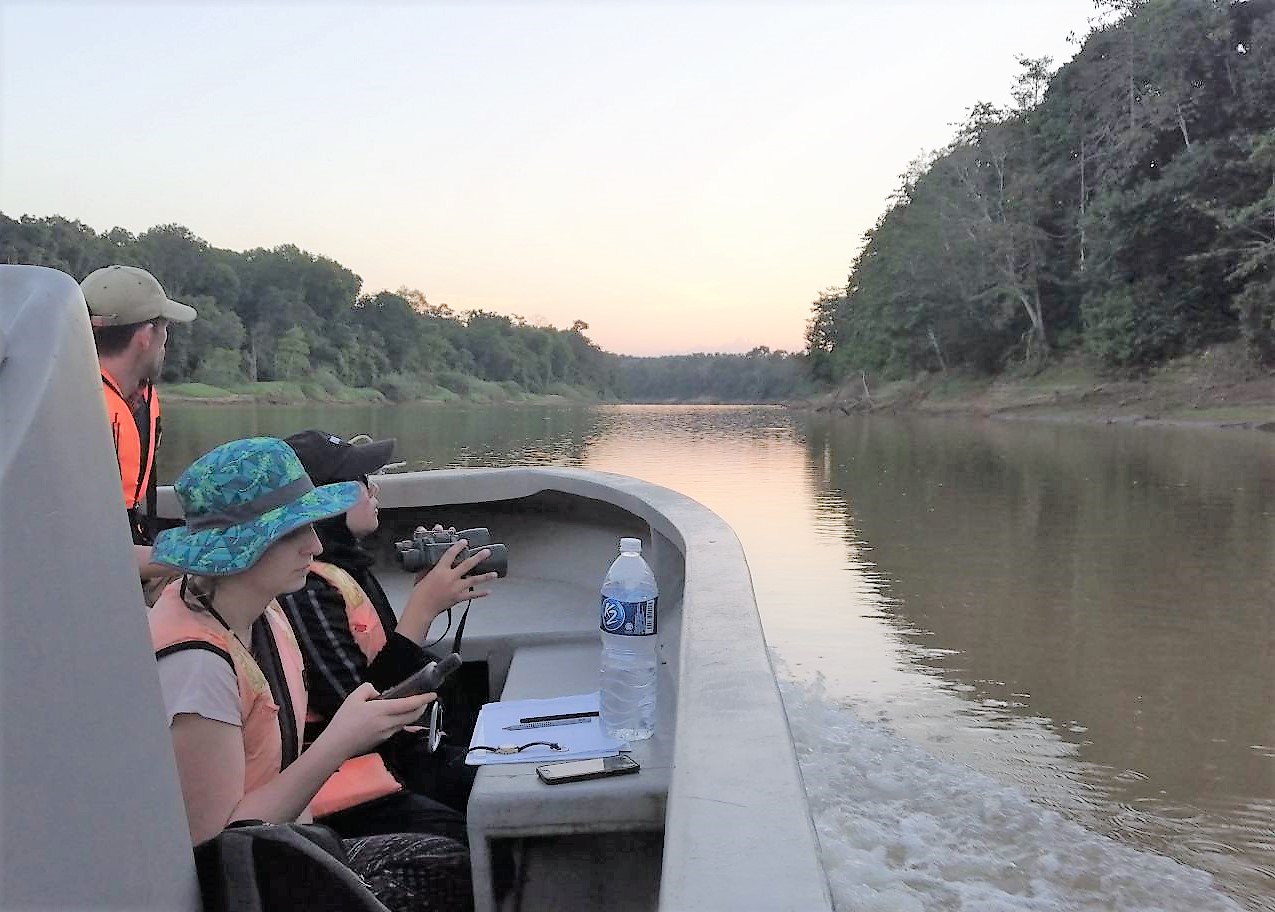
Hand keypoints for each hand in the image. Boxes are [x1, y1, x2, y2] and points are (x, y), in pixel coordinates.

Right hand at [319, 682, 433, 759]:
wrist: (337, 745)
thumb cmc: (344, 720)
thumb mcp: (353, 697)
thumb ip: (368, 689)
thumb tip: (378, 692)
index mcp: (382, 710)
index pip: (409, 704)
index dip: (423, 699)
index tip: (432, 694)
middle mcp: (388, 723)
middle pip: (413, 715)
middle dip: (422, 707)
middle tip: (424, 699)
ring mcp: (387, 733)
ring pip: (406, 723)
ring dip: (412, 714)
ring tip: (409, 706)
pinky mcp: (383, 740)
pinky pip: (397, 728)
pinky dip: (402, 721)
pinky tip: (396, 717)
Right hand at [405, 538, 497, 614]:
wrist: (421, 609)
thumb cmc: (419, 593)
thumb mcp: (421, 576)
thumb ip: (429, 568)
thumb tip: (432, 562)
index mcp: (440, 570)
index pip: (450, 554)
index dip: (458, 547)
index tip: (465, 542)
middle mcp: (450, 578)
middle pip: (467, 565)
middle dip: (478, 557)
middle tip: (487, 552)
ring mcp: (456, 588)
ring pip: (474, 580)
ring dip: (485, 576)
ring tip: (495, 574)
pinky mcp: (458, 598)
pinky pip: (472, 595)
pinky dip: (481, 594)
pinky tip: (489, 591)